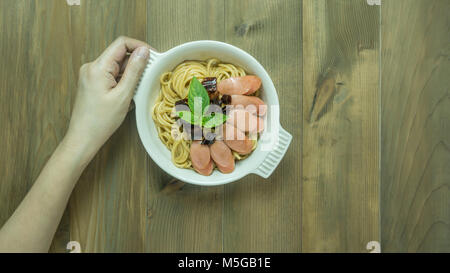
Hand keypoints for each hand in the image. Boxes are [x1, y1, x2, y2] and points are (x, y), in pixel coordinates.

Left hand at [65, 36, 149, 154]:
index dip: (139, 46)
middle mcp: (91, 67)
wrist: (83, 138)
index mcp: (97, 67)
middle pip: (119, 55)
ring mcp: (91, 75)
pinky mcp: (92, 83)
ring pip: (117, 66)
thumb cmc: (100, 121)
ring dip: (131, 74)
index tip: (153, 56)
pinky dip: (123, 81)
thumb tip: (144, 52)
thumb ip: (134, 71)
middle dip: (136, 63)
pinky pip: (112, 75)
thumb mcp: (123, 95)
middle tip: (150, 75)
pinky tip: (129, 95)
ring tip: (139, 90)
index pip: (121, 44)